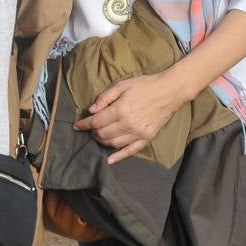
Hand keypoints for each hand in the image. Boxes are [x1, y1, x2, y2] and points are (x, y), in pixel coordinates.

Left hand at [73, 71, 187, 164]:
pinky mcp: (146, 139)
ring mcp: (138, 133)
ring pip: (113, 144)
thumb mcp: (122, 85)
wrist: (169, 91)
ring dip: (102, 141)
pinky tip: (109, 159)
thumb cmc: (145, 86)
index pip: (96, 121)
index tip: (77, 125)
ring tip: (98, 136)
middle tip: (89, 128)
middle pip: (102, 134)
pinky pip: (130, 151)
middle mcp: (128, 124)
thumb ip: (104, 97)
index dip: (84, 124)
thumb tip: (91, 110)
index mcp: (121, 110)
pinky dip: (118, 157)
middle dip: (92, 132)